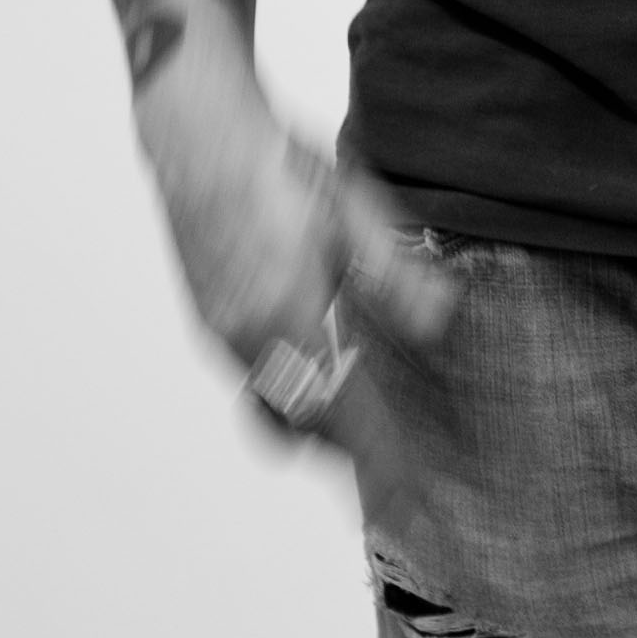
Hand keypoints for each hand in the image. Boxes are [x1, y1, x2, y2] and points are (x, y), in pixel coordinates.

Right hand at [146, 90, 456, 500]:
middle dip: (350, 453)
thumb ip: (395, 272)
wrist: (198, 133)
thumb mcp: (355, 206)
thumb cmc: (277, 163)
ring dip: (319, 425)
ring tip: (365, 428)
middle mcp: (246, 338)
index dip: (377, 464)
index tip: (407, 504)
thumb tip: (438, 323)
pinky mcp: (211, 320)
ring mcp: (221, 333)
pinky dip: (291, 393)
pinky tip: (321, 367)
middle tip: (396, 470)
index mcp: (285, 314)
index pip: (341, 416)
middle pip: (304, 425)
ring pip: (274, 406)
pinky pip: (254, 381)